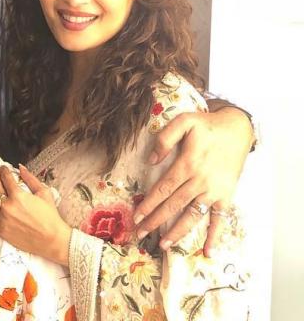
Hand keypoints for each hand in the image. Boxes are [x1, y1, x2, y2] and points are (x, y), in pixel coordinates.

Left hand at [0, 165, 71, 265]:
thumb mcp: (44, 193)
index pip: (6, 178)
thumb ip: (30, 179)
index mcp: (18, 197)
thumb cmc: (50, 218)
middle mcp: (7, 207)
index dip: (3, 170)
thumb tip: (21, 168)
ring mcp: (1, 218)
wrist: (51, 240)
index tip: (3, 167)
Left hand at [134, 108, 251, 255]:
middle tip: (141, 234)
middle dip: (156, 221)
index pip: (163, 189)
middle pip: (174, 206)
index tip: (136, 216)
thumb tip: (151, 160)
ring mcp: (215, 191)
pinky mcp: (226, 196)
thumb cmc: (207, 126)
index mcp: (187, 164)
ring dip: (178, 232)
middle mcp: (200, 181)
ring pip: (193, 216)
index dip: (149, 204)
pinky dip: (215, 236)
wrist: (237, 129)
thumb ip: (165, 139)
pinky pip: (220, 219)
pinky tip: (207, 252)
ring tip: (164, 245)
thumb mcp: (183, 122)